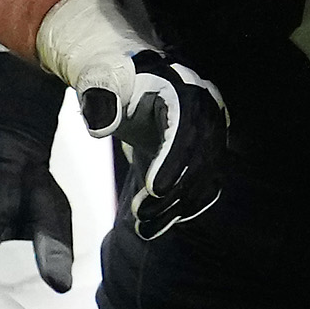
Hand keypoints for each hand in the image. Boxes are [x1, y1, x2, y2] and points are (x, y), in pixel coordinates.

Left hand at [80, 51, 227, 240]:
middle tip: (139, 215)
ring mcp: (211, 137)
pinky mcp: (206, 158)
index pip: (187, 128)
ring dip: (176, 208)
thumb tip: (101, 127)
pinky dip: (180, 210)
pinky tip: (154, 225)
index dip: (174, 161)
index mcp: (184, 90)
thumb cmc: (112, 83)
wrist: (127, 87)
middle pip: (200, 159)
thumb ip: (98, 95)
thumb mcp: (99, 81)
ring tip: (142, 227)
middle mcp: (207, 114)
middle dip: (173, 192)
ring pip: (205, 180)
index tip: (153, 190)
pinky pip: (201, 189)